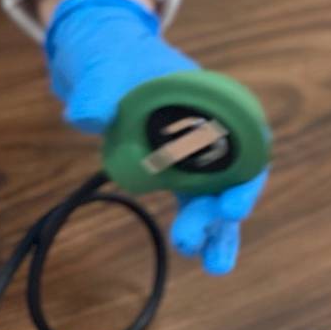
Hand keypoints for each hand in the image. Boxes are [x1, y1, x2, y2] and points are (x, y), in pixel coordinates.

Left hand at [43, 0, 269, 274]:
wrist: (102, 66)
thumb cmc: (113, 62)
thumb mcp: (102, 72)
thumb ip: (95, 94)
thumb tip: (84, 115)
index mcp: (207, 97)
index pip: (243, 136)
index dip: (245, 171)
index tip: (231, 202)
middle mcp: (211, 128)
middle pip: (232, 174)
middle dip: (219, 212)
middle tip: (191, 240)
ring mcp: (196, 153)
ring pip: (216, 196)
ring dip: (216, 231)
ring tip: (215, 267)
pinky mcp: (178, 172)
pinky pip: (194, 203)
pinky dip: (199, 228)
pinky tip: (199, 256)